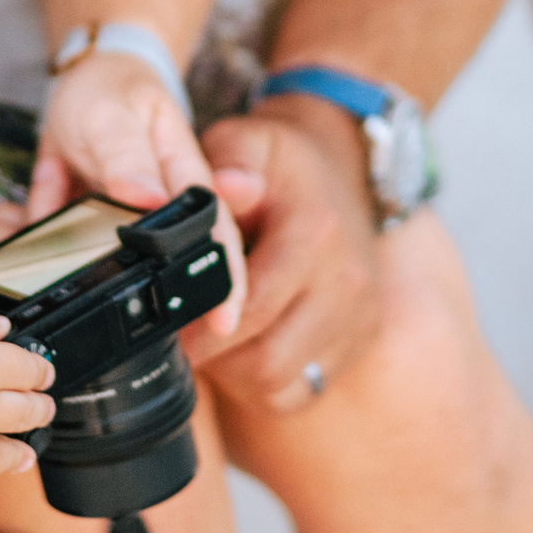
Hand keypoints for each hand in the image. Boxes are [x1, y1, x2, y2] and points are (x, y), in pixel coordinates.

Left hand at [33, 47, 244, 339]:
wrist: (84, 74)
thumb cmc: (113, 88)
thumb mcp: (114, 116)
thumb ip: (126, 157)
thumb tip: (147, 198)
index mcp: (182, 176)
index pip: (215, 234)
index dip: (225, 281)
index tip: (224, 323)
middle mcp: (159, 204)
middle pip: (169, 266)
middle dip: (154, 303)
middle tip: (134, 333)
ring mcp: (122, 216)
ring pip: (104, 262)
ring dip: (76, 270)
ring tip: (49, 269)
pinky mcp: (86, 219)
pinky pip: (61, 243)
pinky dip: (39, 237)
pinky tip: (15, 229)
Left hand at [193, 94, 380, 409]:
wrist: (342, 169)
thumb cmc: (280, 163)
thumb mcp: (248, 142)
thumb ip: (227, 163)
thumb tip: (221, 186)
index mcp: (315, 231)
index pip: (251, 307)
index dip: (202, 326)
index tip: (171, 323)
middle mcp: (346, 280)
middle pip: (266, 360)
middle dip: (215, 357)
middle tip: (184, 336)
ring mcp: (359, 315)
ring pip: (282, 383)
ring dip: (238, 373)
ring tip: (215, 339)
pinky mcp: (361, 338)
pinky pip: (302, 390)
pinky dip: (268, 382)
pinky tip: (248, 348)